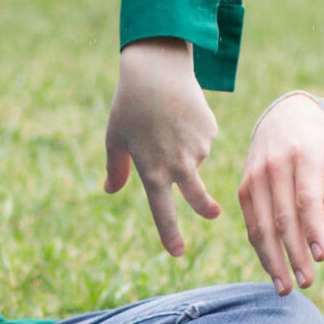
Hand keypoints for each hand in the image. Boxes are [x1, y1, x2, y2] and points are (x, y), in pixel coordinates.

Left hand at [103, 37, 221, 255]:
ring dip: (184, 148)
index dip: (170, 235)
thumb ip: (115, 169)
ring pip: (194, 158)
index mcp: (152, 172)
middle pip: (197, 198)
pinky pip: (203, 138)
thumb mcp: (115, 138)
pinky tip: (182, 113)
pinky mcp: (211, 131)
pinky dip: (193, 131)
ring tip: (166, 120)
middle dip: (206, 209)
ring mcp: (198, 149)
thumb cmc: (129, 105)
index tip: (177, 253)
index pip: (163, 212)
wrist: (157, 69)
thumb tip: (109, 191)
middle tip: (214, 214)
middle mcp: (178, 166)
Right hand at [237, 92, 323, 293]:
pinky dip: (261, 250)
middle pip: (283, 217)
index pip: (307, 198)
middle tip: (307, 283)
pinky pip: (251, 224)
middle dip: (294, 254)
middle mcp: (275, 167)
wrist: (283, 117)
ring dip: (273, 260)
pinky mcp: (244, 189)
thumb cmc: (321, 142)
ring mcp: (256, 178)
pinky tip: (274, 270)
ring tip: (286, 288)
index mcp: (304, 157)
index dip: (313, 229)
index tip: (322, 257)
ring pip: (261, 226)